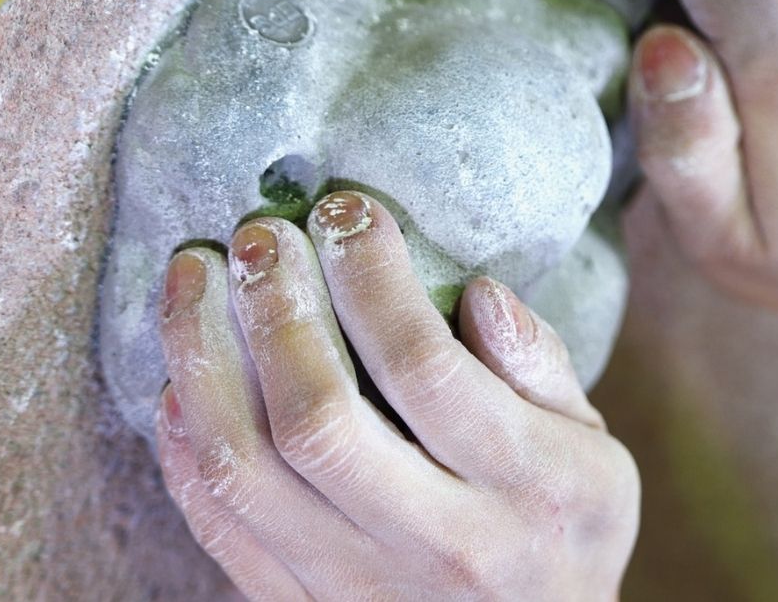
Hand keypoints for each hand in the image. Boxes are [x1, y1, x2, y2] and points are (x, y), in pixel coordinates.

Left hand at [154, 191, 638, 599]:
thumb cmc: (564, 532)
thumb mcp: (596, 453)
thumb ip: (542, 368)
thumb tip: (479, 294)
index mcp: (525, 489)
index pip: (427, 370)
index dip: (373, 279)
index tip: (348, 212)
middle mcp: (438, 545)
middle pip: (320, 422)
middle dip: (276, 309)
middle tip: (259, 235)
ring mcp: (360, 587)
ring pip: (245, 470)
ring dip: (202, 359)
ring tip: (193, 278)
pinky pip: (217, 526)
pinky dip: (182, 445)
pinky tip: (180, 375)